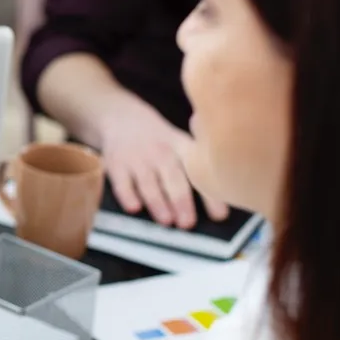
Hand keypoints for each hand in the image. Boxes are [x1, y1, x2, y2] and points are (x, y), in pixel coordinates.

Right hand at [97, 98, 227, 228]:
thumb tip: (222, 194)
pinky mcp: (117, 165)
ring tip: (166, 221)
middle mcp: (161, 153)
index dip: (210, 194)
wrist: (120, 116)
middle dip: (181, 201)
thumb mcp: (179, 140)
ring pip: (148, 183)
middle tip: (188, 222)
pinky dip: (127, 195)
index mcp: (181, 148)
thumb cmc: (158, 139)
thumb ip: (197, 162)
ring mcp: (137, 158)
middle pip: (173, 178)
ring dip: (157, 202)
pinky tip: (134, 208)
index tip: (220, 215)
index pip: (198, 172)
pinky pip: (121, 182)